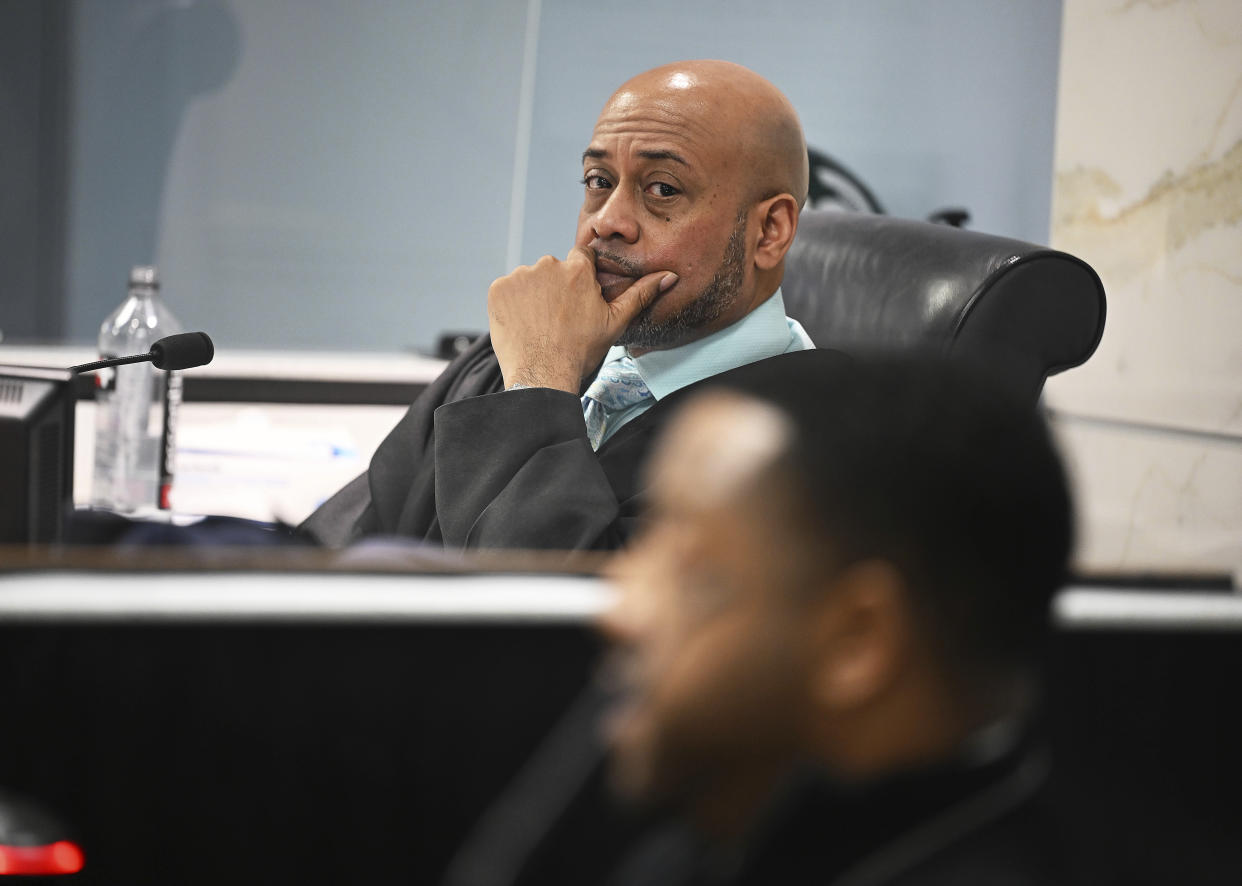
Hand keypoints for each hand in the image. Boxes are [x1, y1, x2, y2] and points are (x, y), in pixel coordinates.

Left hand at [487, 246, 676, 392]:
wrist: (542, 375)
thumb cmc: (580, 351)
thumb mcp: (615, 322)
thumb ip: (641, 294)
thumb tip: (669, 276)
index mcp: (578, 270)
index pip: (580, 258)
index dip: (580, 278)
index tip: (576, 299)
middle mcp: (548, 265)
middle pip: (553, 269)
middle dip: (555, 288)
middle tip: (558, 319)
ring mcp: (520, 277)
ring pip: (529, 280)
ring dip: (533, 296)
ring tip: (539, 325)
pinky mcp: (498, 289)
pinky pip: (507, 290)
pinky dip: (511, 304)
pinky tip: (522, 325)